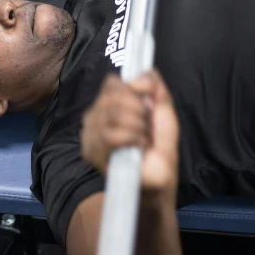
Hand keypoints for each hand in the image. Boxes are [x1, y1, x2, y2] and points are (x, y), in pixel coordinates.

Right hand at [80, 70, 179, 200]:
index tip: (147, 104)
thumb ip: (156, 88)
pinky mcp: (91, 152)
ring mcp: (90, 134)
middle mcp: (94, 116)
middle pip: (111, 97)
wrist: (159, 179)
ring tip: (143, 139)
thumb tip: (142, 75)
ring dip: (136, 126)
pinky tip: (138, 147)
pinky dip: (130, 138)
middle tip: (146, 127)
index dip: (132, 89)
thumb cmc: (159, 147)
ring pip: (110, 114)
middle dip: (138, 110)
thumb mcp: (164, 112)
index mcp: (109, 104)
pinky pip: (108, 135)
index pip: (112, 83)